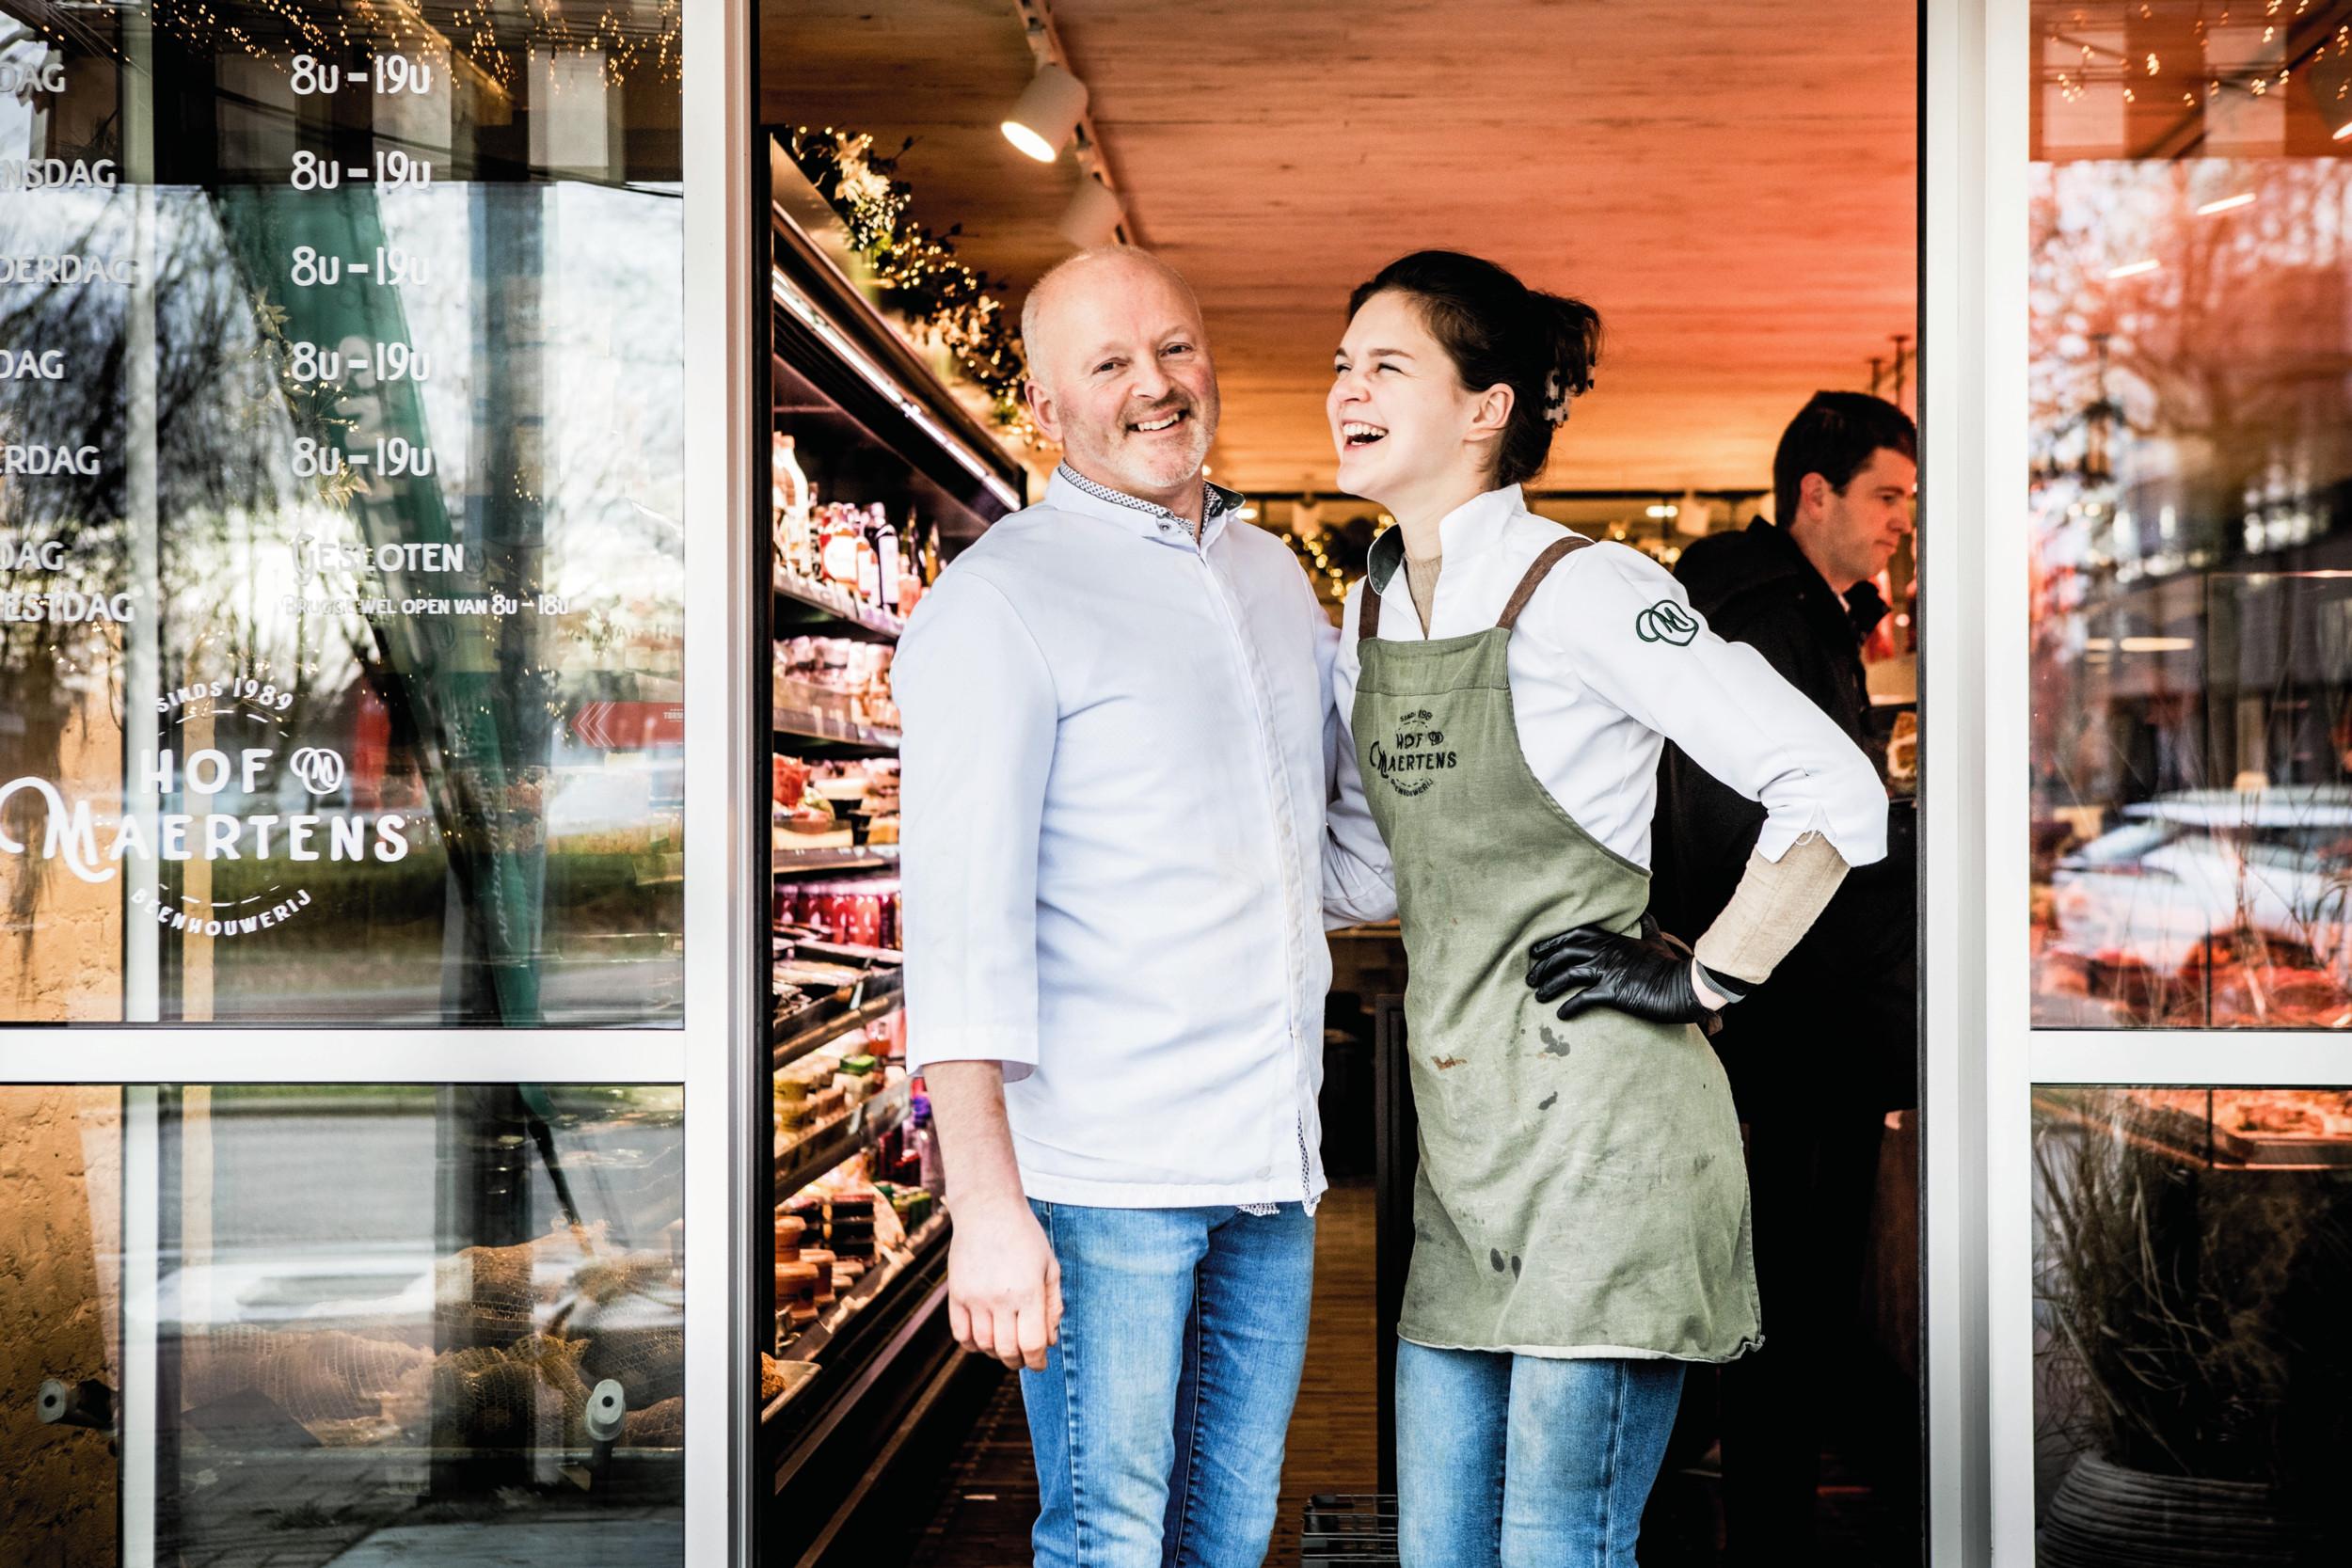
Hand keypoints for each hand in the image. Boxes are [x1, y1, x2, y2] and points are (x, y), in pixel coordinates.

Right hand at [946, 1195, 1062, 1371]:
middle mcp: (1000, 1298)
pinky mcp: (956, 1294)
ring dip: (996, 1354)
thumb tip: (1049, 1340)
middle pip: (1007, 1350)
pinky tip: (983, 1338)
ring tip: (1005, 1347)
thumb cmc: (1025, 1237)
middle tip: (1024, 1359)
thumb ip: (1052, 1305)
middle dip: (1018, 1361)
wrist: (987, 1210)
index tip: (1040, 1362)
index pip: (1032, 1343)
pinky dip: (972, 1344)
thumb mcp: (1049, 1266)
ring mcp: (974, 1297)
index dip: (1037, 1361)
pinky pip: (960, 1334)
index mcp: (1028, 1291)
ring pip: (983, 1345)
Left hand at [1526, 923, 1717, 1026]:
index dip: (1552, 942)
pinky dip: (1569, 1007)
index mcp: (1612, 940)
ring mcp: (1609, 971)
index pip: (1574, 934)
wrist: (1686, 986)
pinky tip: (1561, 1015)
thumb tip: (1646, 913)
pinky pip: (1584, 998)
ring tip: (1538, 997)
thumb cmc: (1669, 965)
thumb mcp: (1656, 940)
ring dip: (1549, 986)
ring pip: (1568, 974)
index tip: (1536, 952)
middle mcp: (1606, 952)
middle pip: (1564, 953)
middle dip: (1543, 965)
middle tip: (1530, 978)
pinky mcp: (1615, 992)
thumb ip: (1647, 926)